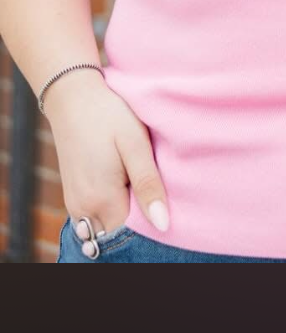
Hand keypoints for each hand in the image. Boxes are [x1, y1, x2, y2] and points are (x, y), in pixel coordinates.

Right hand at [48, 70, 169, 236]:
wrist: (72, 97)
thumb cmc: (108, 115)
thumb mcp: (135, 144)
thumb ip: (148, 185)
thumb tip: (163, 225)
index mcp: (102, 199)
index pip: (130, 236)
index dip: (151, 229)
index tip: (167, 211)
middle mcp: (84, 208)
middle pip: (115, 235)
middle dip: (137, 228)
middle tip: (157, 201)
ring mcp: (75, 204)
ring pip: (104, 229)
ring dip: (123, 221)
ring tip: (142, 194)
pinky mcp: (72, 196)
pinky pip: (93, 219)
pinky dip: (110, 214)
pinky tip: (126, 193)